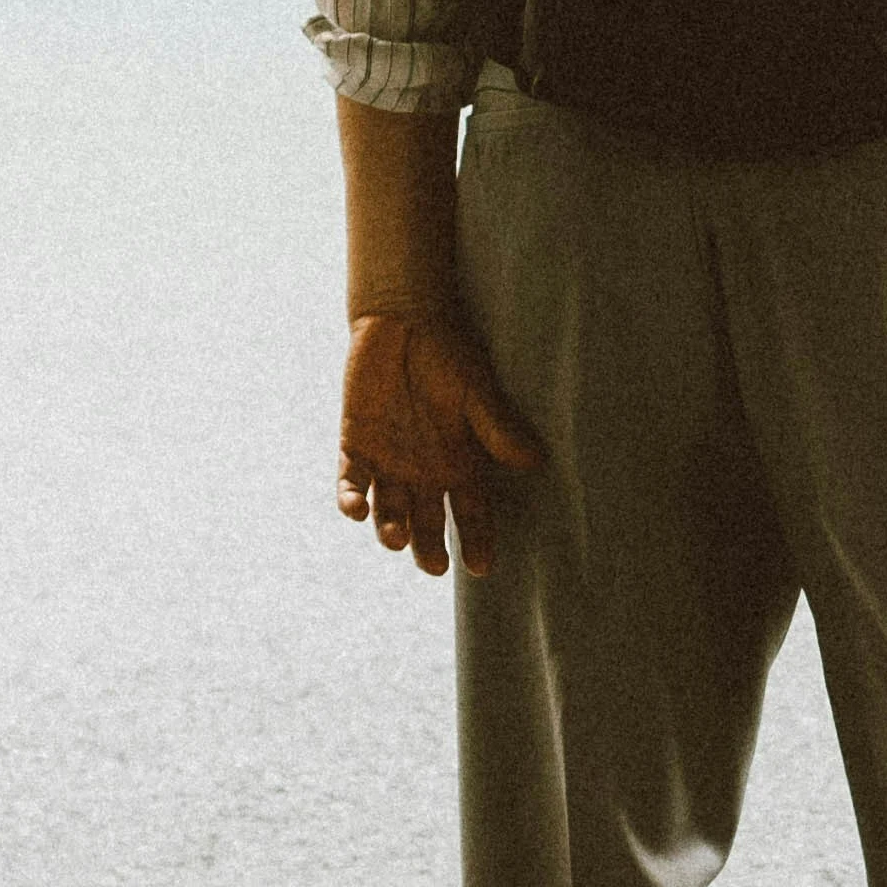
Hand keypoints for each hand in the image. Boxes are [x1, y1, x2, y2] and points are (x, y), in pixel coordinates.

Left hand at [334, 309, 540, 577]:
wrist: (403, 320)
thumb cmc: (449, 354)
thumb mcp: (477, 393)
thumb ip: (498, 427)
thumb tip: (535, 461)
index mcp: (461, 464)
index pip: (473, 514)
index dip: (477, 540)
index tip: (481, 567)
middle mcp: (426, 473)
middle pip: (429, 524)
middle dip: (429, 547)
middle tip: (433, 565)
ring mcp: (390, 464)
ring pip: (389, 512)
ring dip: (391, 529)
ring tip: (396, 537)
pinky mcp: (356, 447)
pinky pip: (352, 482)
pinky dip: (351, 499)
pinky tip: (355, 509)